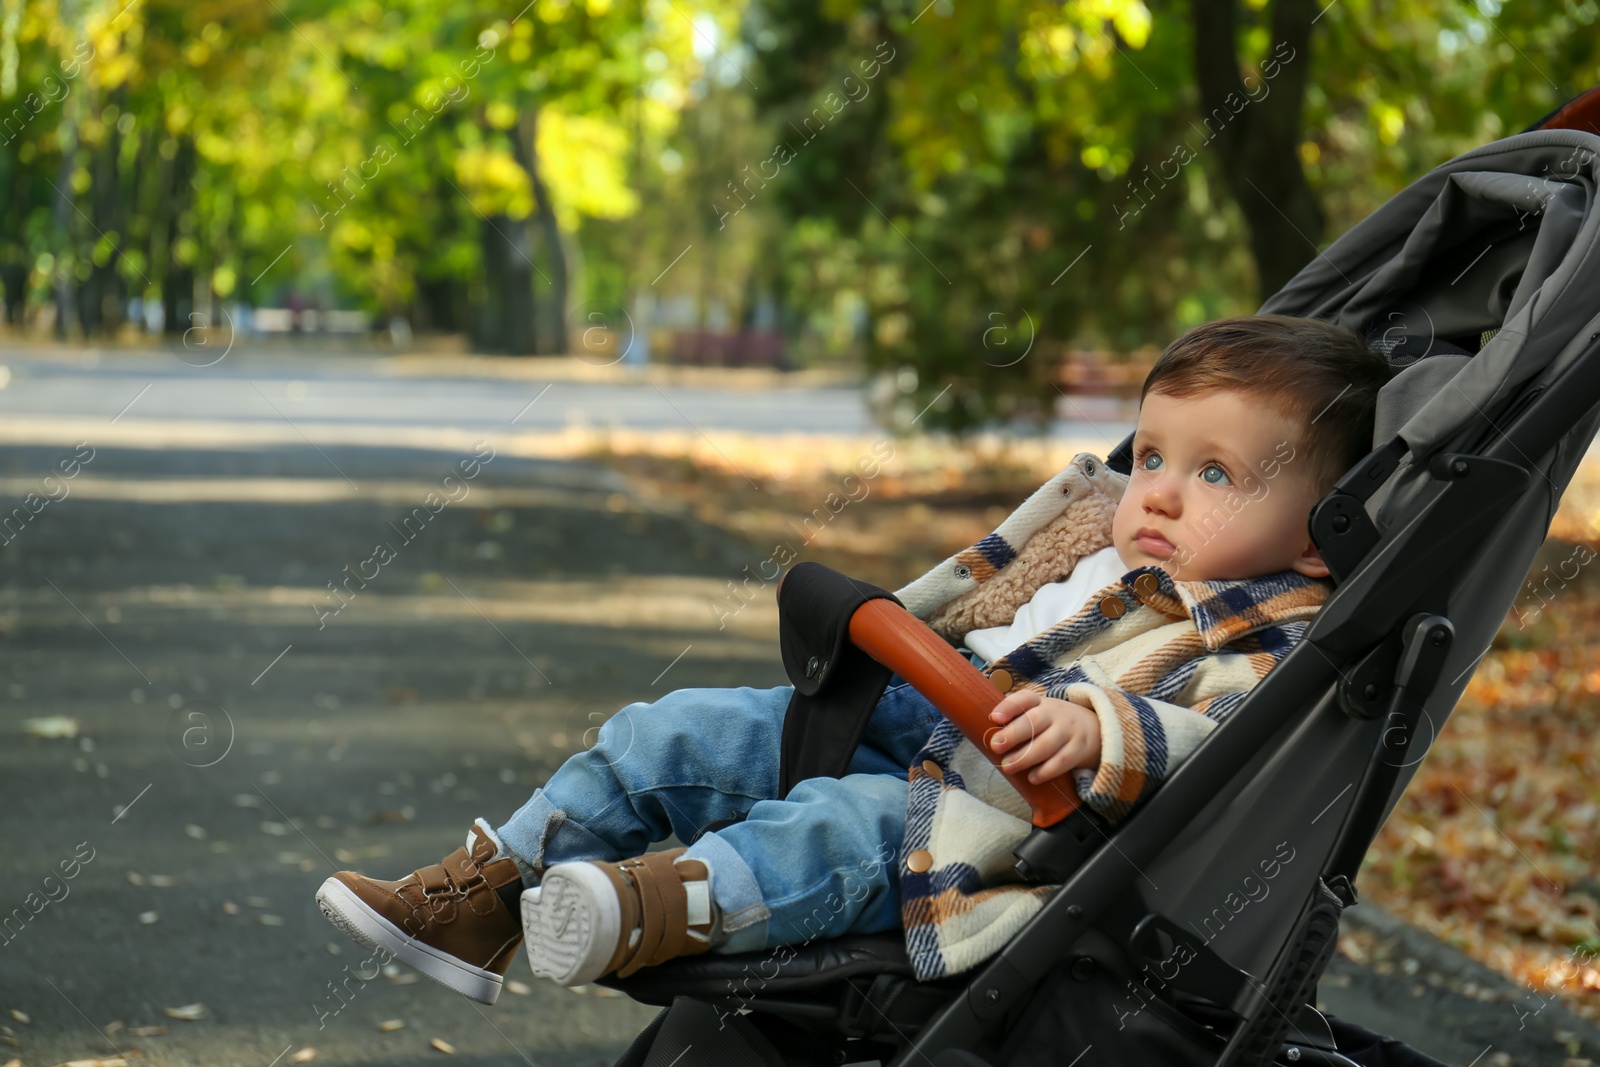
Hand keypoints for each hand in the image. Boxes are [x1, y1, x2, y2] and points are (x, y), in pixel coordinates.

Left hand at [985, 690, 1100, 785]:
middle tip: (996, 746)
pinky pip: (1062, 761)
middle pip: (1034, 721)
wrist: (1096, 729)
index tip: (994, 717)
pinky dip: (1046, 770)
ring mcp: (1069, 731)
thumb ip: (1017, 720)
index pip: (1024, 699)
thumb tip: (986, 736)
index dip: (1009, 706)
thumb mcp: (1039, 713)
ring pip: (1047, 744)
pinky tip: (1032, 778)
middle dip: (1013, 734)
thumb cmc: (1054, 724)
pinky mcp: (1079, 750)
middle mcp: (1055, 713)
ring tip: (1008, 767)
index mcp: (1041, 703)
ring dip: (1025, 757)